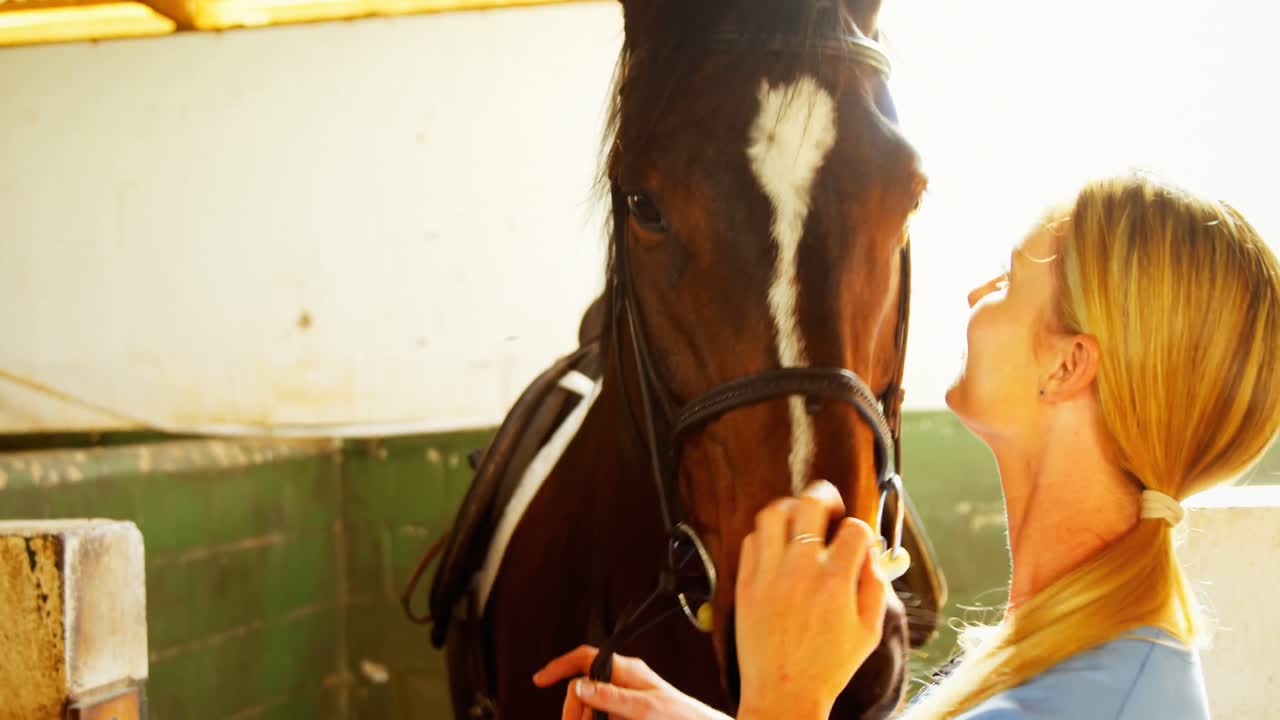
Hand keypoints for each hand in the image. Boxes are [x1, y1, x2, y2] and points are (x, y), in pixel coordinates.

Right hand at [534, 645, 731, 719]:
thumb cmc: (681, 717)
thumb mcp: (645, 708)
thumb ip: (611, 696)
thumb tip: (578, 685)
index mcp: (626, 670)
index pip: (585, 657)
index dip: (560, 665)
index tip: (539, 680)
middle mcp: (622, 681)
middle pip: (582, 688)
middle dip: (573, 709)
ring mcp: (623, 700)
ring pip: (590, 707)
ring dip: (584, 718)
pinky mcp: (625, 716)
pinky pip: (601, 717)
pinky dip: (594, 719)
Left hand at [734, 480, 888, 719]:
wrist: (783, 694)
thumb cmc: (828, 667)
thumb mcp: (870, 631)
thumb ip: (875, 585)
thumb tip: (871, 553)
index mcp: (835, 582)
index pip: (853, 528)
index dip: (862, 530)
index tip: (859, 541)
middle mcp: (800, 571)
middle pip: (810, 504)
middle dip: (825, 496)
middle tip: (831, 505)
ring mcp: (768, 574)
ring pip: (773, 514)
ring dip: (791, 508)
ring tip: (801, 518)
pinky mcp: (745, 583)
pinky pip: (751, 540)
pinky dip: (766, 534)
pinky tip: (777, 545)